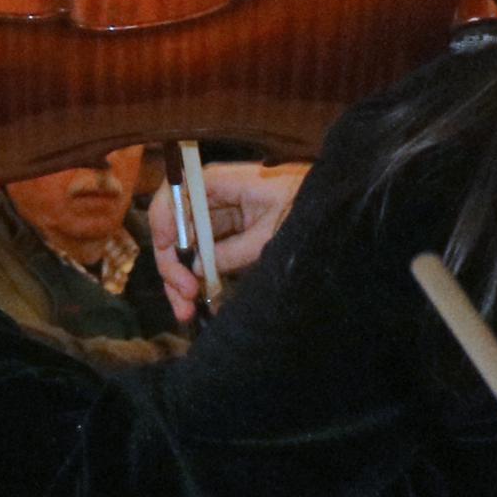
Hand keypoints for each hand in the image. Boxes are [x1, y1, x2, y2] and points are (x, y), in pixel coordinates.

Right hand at [152, 163, 301, 323]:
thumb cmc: (304, 204)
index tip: (169, 256)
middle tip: (184, 298)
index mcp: (216, 184)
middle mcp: (209, 199)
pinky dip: (200, 280)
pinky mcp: (227, 235)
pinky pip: (204, 258)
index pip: (173, 197)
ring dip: (181, 281)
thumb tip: (197, 272)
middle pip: (173, 231)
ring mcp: (217, 218)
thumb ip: (232, 251)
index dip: (162, 225)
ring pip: (184, 250)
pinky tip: (202, 304)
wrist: (333, 202)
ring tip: (187, 312)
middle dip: (172, 267)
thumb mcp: (271, 232)